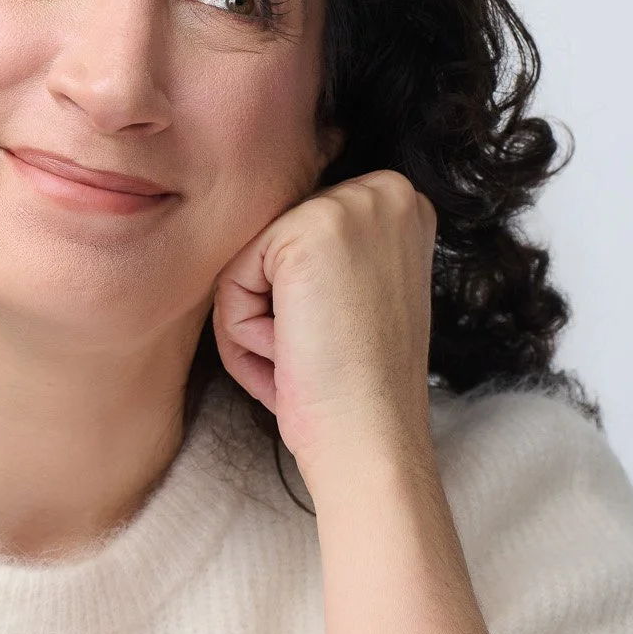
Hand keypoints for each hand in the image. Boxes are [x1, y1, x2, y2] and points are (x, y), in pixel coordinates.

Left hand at [212, 170, 436, 484]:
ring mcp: (351, 206)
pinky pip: (230, 279)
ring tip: (304, 361)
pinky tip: (289, 357)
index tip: (335, 344)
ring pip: (247, 263)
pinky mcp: (307, 234)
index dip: (298, 304)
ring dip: (256, 327)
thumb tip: (267, 245)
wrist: (371, 441)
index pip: (299, 236)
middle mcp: (386, 192)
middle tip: (317, 359)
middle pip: (272, 245)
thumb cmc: (356, 390)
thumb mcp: (358, 297)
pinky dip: (241, 332)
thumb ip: (329, 256)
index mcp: (402, 205)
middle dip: (274, 313)